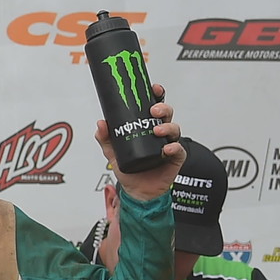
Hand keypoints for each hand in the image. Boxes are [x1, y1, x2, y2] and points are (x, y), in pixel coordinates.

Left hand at [95, 83, 184, 198]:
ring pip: (174, 128)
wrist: (137, 190)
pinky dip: (174, 147)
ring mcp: (168, 144)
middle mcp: (159, 132)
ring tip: (157, 130)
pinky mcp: (175, 158)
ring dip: (167, 127)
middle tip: (153, 111)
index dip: (156, 96)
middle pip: (166, 114)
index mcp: (146, 126)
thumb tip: (101, 123)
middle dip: (162, 108)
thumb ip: (105, 138)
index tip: (153, 88)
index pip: (153, 107)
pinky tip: (167, 149)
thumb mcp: (112, 152)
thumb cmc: (129, 169)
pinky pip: (178, 150)